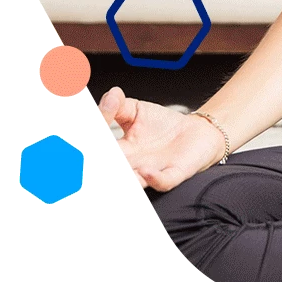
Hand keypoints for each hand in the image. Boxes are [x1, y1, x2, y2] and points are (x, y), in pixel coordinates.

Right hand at [98, 86, 229, 191]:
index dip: (85, 151)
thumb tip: (108, 98)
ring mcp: (153, 172)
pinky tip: (144, 171)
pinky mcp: (174, 173)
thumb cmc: (163, 124)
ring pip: (133, 183)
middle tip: (85, 164)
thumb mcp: (135, 109)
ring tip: (122, 167)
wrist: (196, 130)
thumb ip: (117, 103)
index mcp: (120, 151)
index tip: (84, 139)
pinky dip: (153, 179)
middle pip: (113, 170)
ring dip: (126, 178)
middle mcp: (133, 165)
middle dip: (92, 171)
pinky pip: (162, 182)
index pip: (100, 150)